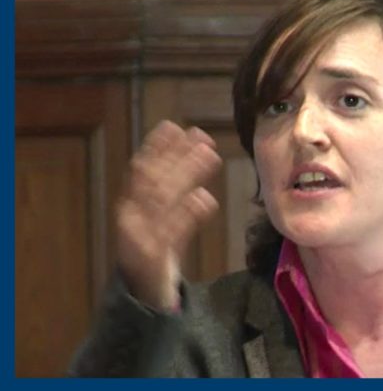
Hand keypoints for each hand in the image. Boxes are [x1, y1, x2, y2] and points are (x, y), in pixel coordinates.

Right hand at [115, 120, 221, 310]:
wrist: (144, 297)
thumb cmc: (156, 249)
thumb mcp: (165, 216)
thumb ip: (178, 188)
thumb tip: (200, 150)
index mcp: (130, 204)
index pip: (141, 169)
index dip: (157, 148)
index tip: (174, 127)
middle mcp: (131, 217)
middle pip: (154, 181)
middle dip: (176, 157)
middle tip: (202, 137)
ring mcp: (140, 238)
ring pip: (164, 201)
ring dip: (186, 176)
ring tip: (210, 157)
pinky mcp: (153, 259)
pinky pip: (172, 234)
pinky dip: (187, 215)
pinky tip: (204, 199)